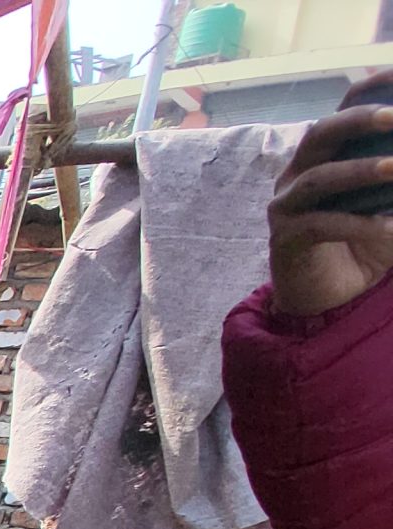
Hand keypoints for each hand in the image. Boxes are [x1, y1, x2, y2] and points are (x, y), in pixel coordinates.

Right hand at [268, 104, 392, 315]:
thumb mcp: (389, 203)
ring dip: (360, 171)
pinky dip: (359, 224)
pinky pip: (321, 225)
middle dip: (359, 121)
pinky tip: (391, 228)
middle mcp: (297, 174)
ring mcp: (286, 207)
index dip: (369, 91)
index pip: (340, 112)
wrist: (326, 298)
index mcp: (323, 158)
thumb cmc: (362, 245)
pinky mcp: (286, 240)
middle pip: (320, 134)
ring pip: (318, 178)